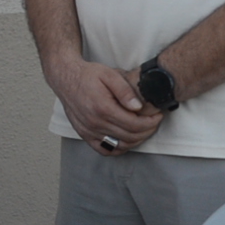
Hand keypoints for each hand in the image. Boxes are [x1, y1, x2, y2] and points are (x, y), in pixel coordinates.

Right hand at [49, 54, 164, 154]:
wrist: (65, 78)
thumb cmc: (88, 75)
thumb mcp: (109, 75)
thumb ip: (125, 91)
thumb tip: (138, 107)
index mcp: (103, 108)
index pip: (134, 124)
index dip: (150, 123)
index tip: (158, 116)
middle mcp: (95, 123)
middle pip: (130, 137)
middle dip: (147, 131)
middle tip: (154, 122)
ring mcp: (89, 131)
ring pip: (119, 146)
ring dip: (135, 141)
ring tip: (143, 129)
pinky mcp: (84, 135)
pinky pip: (104, 150)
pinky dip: (118, 148)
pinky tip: (126, 140)